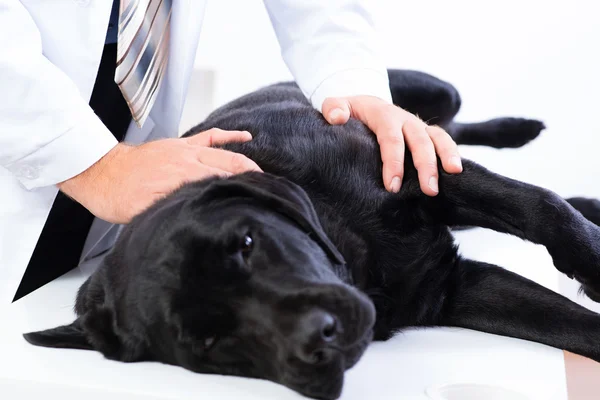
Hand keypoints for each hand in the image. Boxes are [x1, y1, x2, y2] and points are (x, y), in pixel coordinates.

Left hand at [58, 128, 261, 223]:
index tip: (258, 201)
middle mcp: (188, 160)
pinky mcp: (181, 145)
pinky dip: (228, 136)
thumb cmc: (118, 196)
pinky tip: (245, 138)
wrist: (99, 172)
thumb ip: (173, 209)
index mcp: (182, 176)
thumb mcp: (144, 212)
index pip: (221, 181)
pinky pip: (210, 137)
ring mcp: (185, 150)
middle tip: (267, 192)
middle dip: (250, 179)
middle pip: (228, 167)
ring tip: (262, 176)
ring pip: (224, 154)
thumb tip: (199, 214)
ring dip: (245, 163)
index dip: (240, 191)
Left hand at [322, 95, 462, 195]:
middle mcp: (404, 119)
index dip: (393, 162)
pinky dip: (452, 153)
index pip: (390, 139)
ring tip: (454, 175)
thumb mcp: (336, 105)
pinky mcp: (426, 133)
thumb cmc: (349, 113)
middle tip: (429, 190)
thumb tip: (337, 118)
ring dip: (447, 155)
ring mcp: (417, 125)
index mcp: (383, 114)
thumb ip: (333, 108)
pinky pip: (443, 141)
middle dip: (426, 165)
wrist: (364, 104)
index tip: (392, 186)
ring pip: (437, 138)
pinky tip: (458, 173)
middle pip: (419, 140)